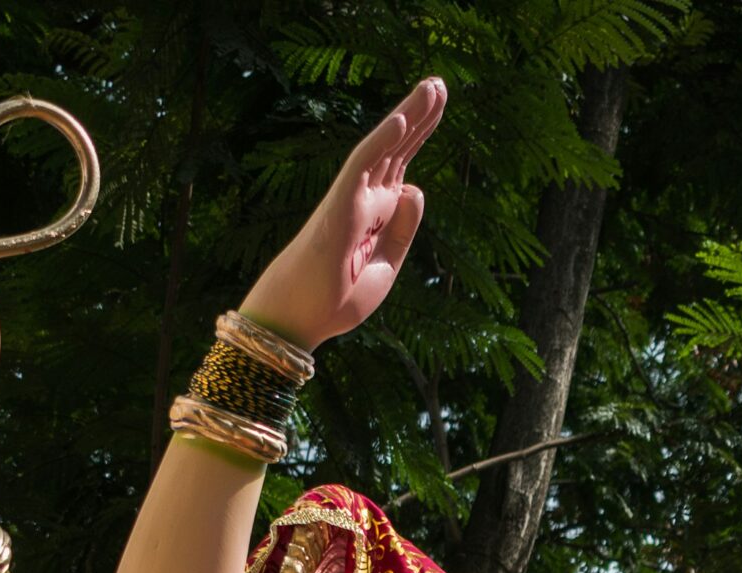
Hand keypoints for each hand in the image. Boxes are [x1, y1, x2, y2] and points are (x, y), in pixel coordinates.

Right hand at [243, 77, 445, 351]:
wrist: (301, 320)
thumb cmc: (336, 298)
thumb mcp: (385, 267)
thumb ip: (404, 230)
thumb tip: (416, 187)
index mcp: (378, 213)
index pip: (403, 163)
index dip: (421, 132)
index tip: (439, 104)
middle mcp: (365, 198)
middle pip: (397, 148)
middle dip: (420, 115)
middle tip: (440, 83)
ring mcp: (352, 199)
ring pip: (383, 148)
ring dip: (407, 117)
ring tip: (433, 87)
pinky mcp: (339, 207)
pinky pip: (361, 168)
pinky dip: (380, 144)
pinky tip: (402, 122)